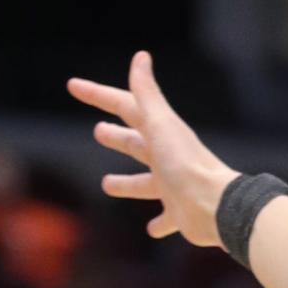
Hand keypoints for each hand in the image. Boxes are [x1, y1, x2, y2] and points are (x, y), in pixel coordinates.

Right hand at [68, 50, 237, 244]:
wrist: (215, 206)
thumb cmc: (185, 164)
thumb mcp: (160, 124)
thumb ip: (147, 94)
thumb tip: (141, 57)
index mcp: (159, 132)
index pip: (124, 106)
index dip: (98, 95)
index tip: (73, 86)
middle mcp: (166, 157)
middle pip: (135, 144)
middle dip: (116, 137)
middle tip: (98, 132)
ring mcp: (173, 186)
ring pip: (145, 184)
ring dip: (127, 184)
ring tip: (107, 184)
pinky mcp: (180, 214)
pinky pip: (166, 219)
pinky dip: (159, 223)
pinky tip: (151, 230)